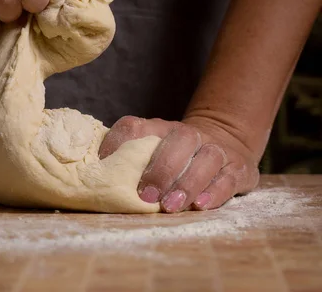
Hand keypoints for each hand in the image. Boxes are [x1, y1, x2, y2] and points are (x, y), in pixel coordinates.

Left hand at [98, 115, 261, 212]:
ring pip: (206, 160)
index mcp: (160, 128)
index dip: (117, 141)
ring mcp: (217, 150)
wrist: (226, 141)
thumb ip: (127, 159)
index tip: (103, 163)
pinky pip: (229, 178)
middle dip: (161, 169)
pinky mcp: (239, 168)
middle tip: (146, 196)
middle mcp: (190, 134)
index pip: (135, 126)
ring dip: (187, 183)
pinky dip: (215, 192)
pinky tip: (200, 205)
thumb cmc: (176, 155)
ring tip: (170, 206)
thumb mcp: (152, 150)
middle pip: (179, 141)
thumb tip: (94, 175)